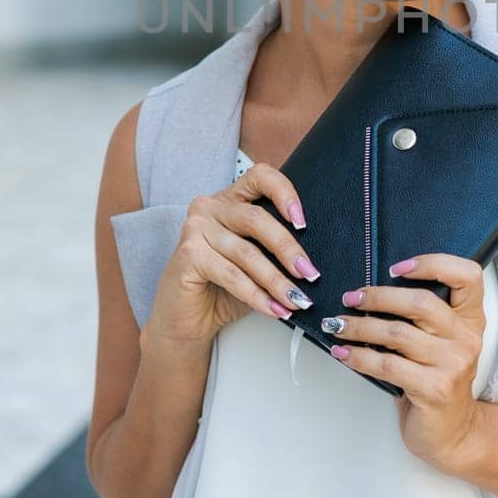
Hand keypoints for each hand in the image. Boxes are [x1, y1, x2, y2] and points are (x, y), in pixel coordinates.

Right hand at [145, 163, 321, 347]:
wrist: (186, 320)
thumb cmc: (222, 288)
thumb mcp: (254, 262)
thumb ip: (274, 250)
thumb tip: (311, 260)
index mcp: (230, 199)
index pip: (260, 177)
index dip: (284, 193)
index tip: (303, 221)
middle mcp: (210, 207)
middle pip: (257, 219)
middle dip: (288, 249)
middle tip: (310, 273)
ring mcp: (195, 229)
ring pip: (247, 253)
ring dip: (277, 281)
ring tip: (297, 300)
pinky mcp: (188, 255)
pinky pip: (232, 275)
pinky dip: (257, 295)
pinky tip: (273, 309)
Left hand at [321, 253, 487, 472]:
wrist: (453, 433)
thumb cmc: (437, 380)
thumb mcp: (441, 343)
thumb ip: (423, 317)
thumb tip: (370, 290)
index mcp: (470, 319)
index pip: (466, 276)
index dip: (433, 263)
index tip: (396, 267)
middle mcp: (466, 338)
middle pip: (421, 302)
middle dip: (378, 297)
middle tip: (350, 298)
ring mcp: (453, 364)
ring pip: (397, 333)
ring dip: (359, 327)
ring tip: (336, 325)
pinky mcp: (434, 389)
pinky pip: (387, 365)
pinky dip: (358, 356)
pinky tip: (342, 352)